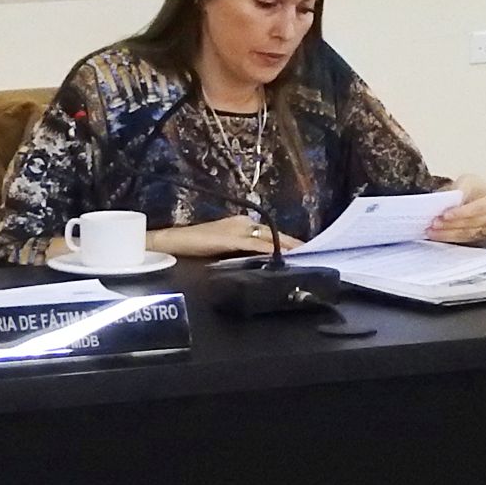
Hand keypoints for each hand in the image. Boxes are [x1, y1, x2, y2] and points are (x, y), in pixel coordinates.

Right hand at [148, 216, 300, 258]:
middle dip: (292, 242)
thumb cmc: (193, 246)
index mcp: (241, 224)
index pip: (269, 232)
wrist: (172, 242)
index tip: (303, 248)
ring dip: (286, 245)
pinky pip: (255, 244)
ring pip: (268, 237)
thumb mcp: (222, 248)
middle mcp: (242, 223)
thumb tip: (258, 261)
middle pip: (273, 233)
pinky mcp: (230, 238)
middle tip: (313, 250)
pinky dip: (269, 249)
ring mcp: (237, 229)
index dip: (286, 241)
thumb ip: (239, 251)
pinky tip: (281, 255)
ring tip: (303, 253)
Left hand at [426, 176, 485, 243]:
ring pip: (468, 234)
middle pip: (473, 223)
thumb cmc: (473, 188)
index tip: (445, 215)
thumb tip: (448, 202)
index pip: (479, 208)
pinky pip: (464, 240)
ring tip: (432, 231)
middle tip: (434, 223)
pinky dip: (450, 238)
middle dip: (452, 224)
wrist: (476, 197)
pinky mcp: (482, 238)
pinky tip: (437, 235)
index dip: (462, 213)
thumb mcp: (467, 181)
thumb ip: (460, 190)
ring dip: (448, 233)